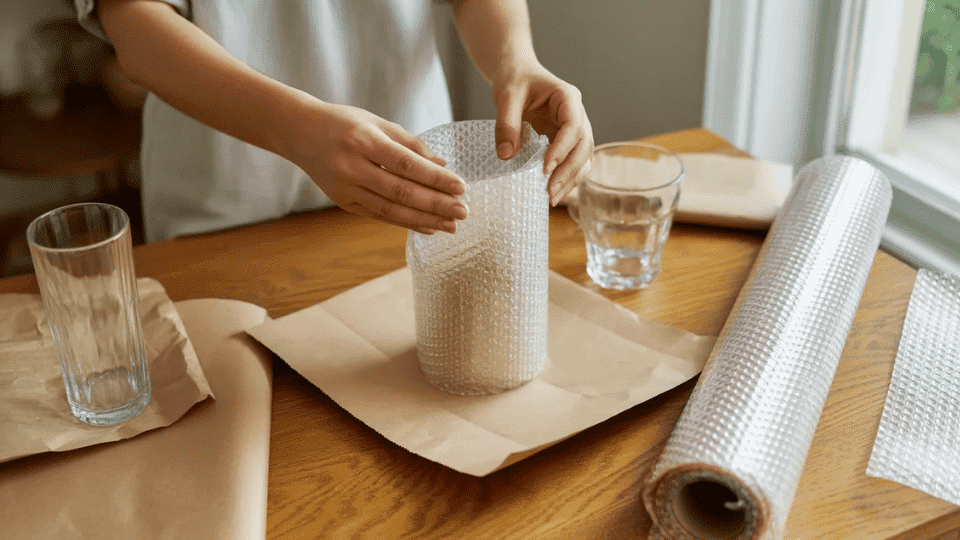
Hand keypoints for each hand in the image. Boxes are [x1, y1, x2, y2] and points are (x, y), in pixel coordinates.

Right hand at [280, 99, 468, 233]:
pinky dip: (405, 223)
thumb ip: (411, 144)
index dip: (436, 178)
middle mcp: (353, 166)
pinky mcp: (343, 202)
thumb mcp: (377, 123)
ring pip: (391, 209)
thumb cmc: (345, 123)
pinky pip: (379, 216)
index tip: (461, 187)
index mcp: (364, 140)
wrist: (300, 132)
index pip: (407, 164)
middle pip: (402, 191)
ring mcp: (345, 188)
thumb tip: (443, 165)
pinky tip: (428, 227)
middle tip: (463, 212)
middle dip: (436, 204)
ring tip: (450, 226)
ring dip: (424, 220)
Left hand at [492, 66, 592, 205]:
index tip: (544, 168)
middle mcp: (577, 113)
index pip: (573, 126)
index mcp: (567, 97)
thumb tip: (506, 156)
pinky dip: (567, 178)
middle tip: (549, 191)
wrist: (518, 75)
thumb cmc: (515, 80)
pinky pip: (574, 161)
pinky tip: (553, 193)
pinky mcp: (567, 141)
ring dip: (571, 179)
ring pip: (584, 157)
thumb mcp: (506, 96)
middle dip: (569, 170)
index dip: (562, 149)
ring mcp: (575, 128)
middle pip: (584, 145)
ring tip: (551, 198)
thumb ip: (506, 124)